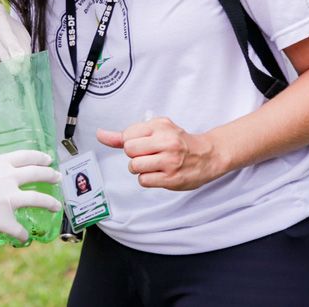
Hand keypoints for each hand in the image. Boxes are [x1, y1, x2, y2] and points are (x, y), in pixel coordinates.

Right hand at [0, 150, 60, 242]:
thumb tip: (5, 178)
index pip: (28, 156)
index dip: (41, 157)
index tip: (48, 159)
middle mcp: (8, 177)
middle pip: (39, 174)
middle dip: (51, 176)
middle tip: (57, 178)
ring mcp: (7, 198)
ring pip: (39, 199)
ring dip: (50, 204)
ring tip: (56, 207)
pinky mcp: (3, 219)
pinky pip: (20, 229)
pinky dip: (22, 234)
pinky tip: (23, 237)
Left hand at [96, 117, 226, 190]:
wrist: (207, 155)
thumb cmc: (179, 141)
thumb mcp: (155, 129)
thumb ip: (126, 134)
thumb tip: (101, 135)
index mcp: (160, 126)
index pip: (127, 135)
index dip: (130, 142)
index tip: (143, 144)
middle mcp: (166, 142)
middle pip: (129, 150)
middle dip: (134, 155)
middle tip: (148, 155)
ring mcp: (169, 161)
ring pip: (134, 166)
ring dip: (139, 169)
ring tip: (153, 165)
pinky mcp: (171, 179)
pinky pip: (143, 181)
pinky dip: (147, 179)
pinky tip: (159, 173)